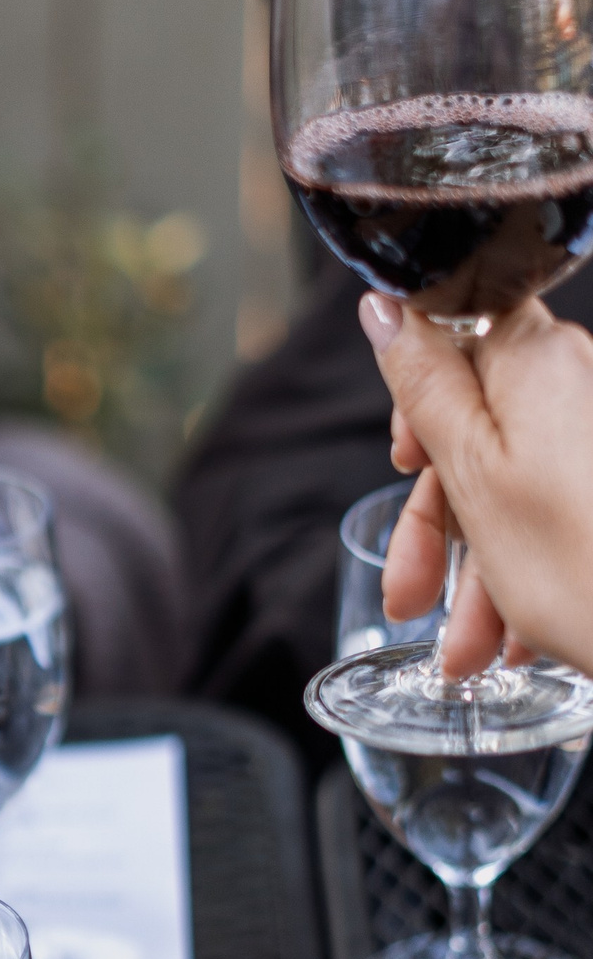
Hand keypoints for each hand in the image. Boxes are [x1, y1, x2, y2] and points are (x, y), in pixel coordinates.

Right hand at [362, 290, 592, 677]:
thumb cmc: (587, 570)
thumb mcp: (473, 476)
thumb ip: (423, 386)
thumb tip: (386, 308)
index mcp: (535, 359)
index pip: (450, 335)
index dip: (415, 405)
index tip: (403, 466)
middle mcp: (576, 381)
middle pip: (478, 428)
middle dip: (438, 523)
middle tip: (410, 594)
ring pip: (516, 484)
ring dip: (480, 570)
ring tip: (471, 650)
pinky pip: (559, 508)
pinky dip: (528, 569)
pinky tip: (518, 635)